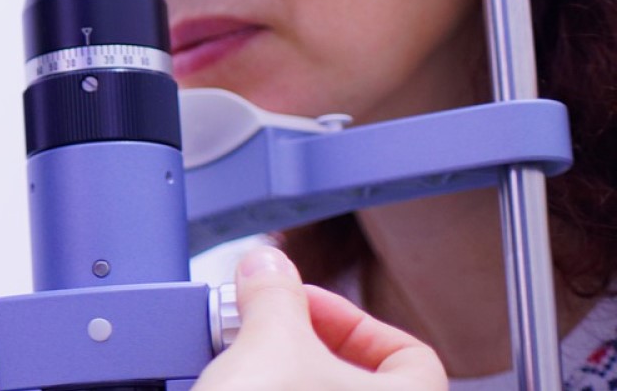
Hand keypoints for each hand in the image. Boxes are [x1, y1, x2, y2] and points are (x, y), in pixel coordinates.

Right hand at [195, 246, 447, 389]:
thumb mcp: (270, 342)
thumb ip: (273, 292)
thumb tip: (265, 266)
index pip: (412, 354)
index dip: (355, 320)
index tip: (305, 307)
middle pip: (359, 376)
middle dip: (307, 344)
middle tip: (267, 327)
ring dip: (284, 373)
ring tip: (243, 360)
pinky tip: (232, 387)